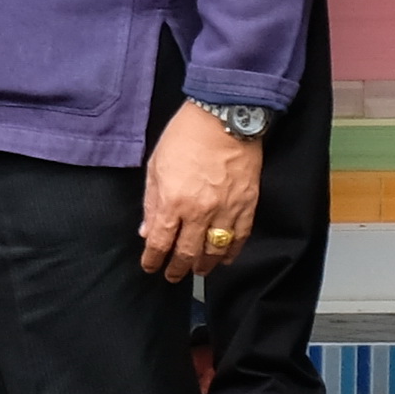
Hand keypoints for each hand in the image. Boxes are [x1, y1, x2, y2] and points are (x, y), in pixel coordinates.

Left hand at [138, 105, 264, 277]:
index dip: (153, 259)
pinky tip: (225, 258)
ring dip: (205, 265)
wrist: (224, 117)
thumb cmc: (186, 136)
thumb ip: (152, 202)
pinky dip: (232, 252)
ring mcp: (226, 210)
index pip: (160, 242)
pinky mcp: (247, 204)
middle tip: (173, 276)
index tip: (150, 266)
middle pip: (187, 252)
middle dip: (178, 268)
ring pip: (215, 250)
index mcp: (173, 201)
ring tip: (198, 270)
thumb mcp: (156, 166)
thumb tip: (147, 229)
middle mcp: (200, 212)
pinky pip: (240, 237)